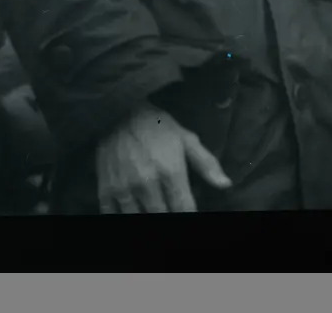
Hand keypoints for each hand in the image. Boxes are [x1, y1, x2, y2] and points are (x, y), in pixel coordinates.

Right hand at [95, 101, 230, 213]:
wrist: (119, 113)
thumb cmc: (157, 126)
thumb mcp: (186, 139)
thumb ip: (206, 163)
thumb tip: (226, 184)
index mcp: (171, 171)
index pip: (184, 208)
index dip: (189, 214)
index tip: (190, 213)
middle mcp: (147, 184)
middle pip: (162, 216)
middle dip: (169, 215)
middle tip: (172, 208)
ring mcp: (124, 189)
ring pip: (139, 218)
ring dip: (148, 215)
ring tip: (154, 208)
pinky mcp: (106, 190)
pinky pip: (113, 215)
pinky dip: (123, 216)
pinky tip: (134, 210)